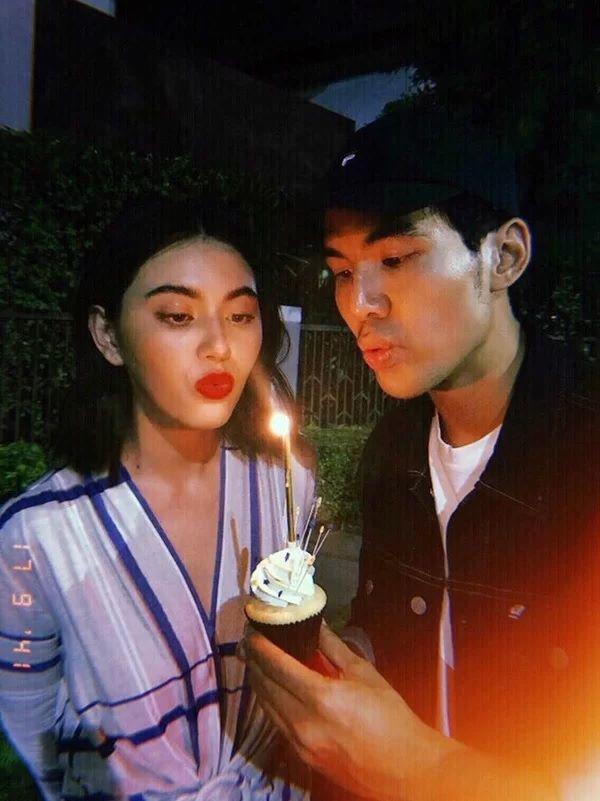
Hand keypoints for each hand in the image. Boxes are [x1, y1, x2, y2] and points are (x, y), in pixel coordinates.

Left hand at [243, 622, 452, 800]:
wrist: (403, 768)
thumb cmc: (390, 717)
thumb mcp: (363, 673)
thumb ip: (333, 648)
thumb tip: (316, 625)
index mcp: (321, 697)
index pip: (277, 666)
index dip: (260, 646)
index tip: (253, 630)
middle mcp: (303, 722)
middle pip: (264, 685)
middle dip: (254, 659)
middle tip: (251, 640)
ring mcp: (300, 743)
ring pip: (265, 706)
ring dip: (258, 680)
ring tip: (258, 660)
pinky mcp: (302, 756)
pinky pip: (276, 722)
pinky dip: (270, 701)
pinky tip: (274, 688)